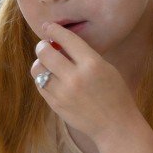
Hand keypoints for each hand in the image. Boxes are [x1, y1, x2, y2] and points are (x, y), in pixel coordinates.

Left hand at [30, 22, 138, 147]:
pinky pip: (40, 85)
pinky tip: (50, 77)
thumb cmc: (114, 93)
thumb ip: (83, 55)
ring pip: (38, 69)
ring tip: (47, 63)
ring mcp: (63, 93)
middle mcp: (75, 77)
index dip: (54, 29)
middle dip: (42, 45)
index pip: (66, 39)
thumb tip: (59, 43)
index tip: (48, 26)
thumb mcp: (105, 68)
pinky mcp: (56, 105)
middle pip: (45, 52)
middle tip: (45, 46)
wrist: (115, 125)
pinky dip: (42, 78)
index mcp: (92, 64)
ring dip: (40, 62)